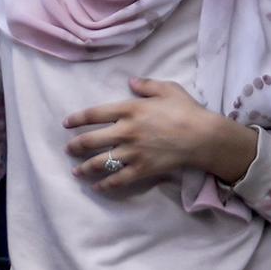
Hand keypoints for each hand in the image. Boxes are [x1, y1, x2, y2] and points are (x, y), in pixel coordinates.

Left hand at [63, 78, 253, 195]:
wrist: (203, 136)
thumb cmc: (187, 110)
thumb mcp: (168, 89)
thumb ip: (146, 85)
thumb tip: (131, 82)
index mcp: (130, 109)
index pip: (94, 114)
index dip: (77, 118)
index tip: (67, 124)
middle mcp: (126, 131)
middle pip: (91, 140)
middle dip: (76, 146)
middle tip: (69, 149)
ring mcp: (133, 152)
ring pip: (101, 162)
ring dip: (85, 168)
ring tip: (76, 171)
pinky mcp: (142, 169)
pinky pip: (118, 179)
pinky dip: (105, 185)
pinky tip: (97, 188)